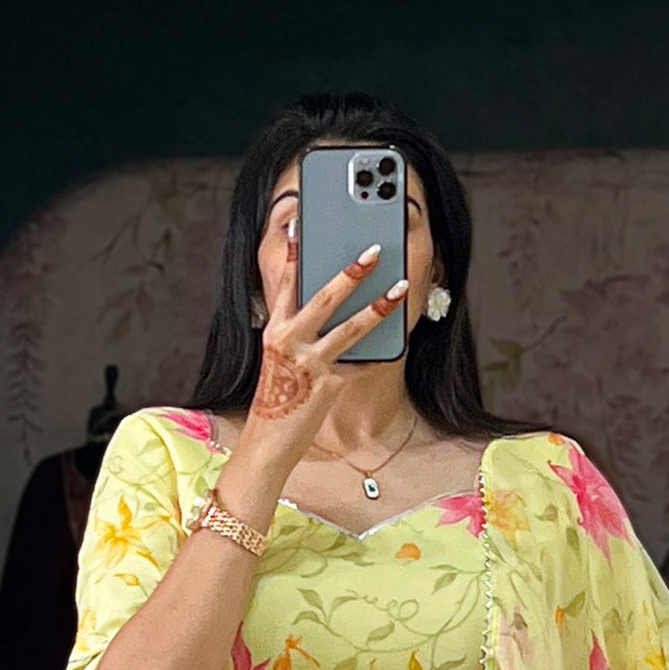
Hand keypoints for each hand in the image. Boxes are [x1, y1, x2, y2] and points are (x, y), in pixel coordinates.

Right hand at [230, 237, 409, 476]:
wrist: (269, 442)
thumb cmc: (278, 398)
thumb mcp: (281, 359)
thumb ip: (300, 332)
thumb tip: (334, 308)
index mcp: (275, 330)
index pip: (286, 284)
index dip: (294, 255)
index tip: (301, 227)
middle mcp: (289, 342)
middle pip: (324, 298)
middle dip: (351, 272)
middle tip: (373, 251)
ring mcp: (310, 363)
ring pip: (350, 328)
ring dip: (379, 307)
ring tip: (400, 289)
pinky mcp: (329, 385)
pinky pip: (361, 365)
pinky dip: (380, 355)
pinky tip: (397, 343)